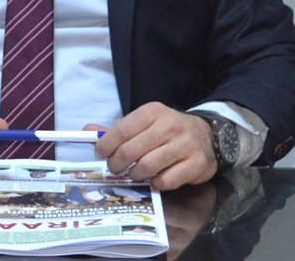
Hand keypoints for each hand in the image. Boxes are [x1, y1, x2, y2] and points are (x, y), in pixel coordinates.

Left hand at [88, 102, 216, 190]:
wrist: (206, 135)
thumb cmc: (167, 131)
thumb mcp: (144, 123)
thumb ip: (116, 130)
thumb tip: (87, 131)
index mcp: (152, 112)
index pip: (122, 130)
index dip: (106, 145)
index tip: (100, 153)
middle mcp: (169, 126)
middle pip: (131, 150)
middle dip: (116, 163)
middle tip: (114, 168)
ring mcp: (184, 145)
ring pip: (148, 166)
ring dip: (135, 175)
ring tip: (134, 173)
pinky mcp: (195, 164)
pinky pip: (167, 180)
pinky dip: (156, 183)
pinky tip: (155, 179)